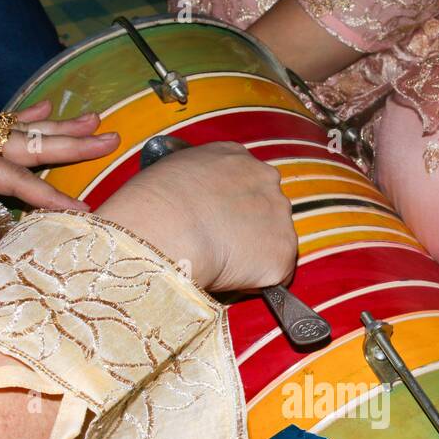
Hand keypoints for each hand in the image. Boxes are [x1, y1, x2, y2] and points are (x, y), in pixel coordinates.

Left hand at [0, 101, 119, 238]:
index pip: (14, 181)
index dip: (51, 197)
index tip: (84, 212)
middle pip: (29, 142)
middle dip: (73, 143)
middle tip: (112, 137)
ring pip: (21, 129)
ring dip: (61, 126)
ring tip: (96, 120)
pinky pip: (1, 122)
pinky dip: (29, 116)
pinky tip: (49, 109)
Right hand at [93, 141, 296, 291]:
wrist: (168, 229)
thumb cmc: (156, 203)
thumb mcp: (172, 171)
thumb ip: (195, 183)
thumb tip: (192, 203)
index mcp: (236, 157)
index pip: (245, 181)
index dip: (231, 206)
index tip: (216, 222)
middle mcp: (266, 179)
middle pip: (266, 208)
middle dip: (249, 228)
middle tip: (218, 245)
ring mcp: (279, 216)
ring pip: (273, 241)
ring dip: (254, 255)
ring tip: (221, 263)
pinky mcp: (283, 253)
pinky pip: (275, 274)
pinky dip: (258, 281)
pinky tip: (230, 278)